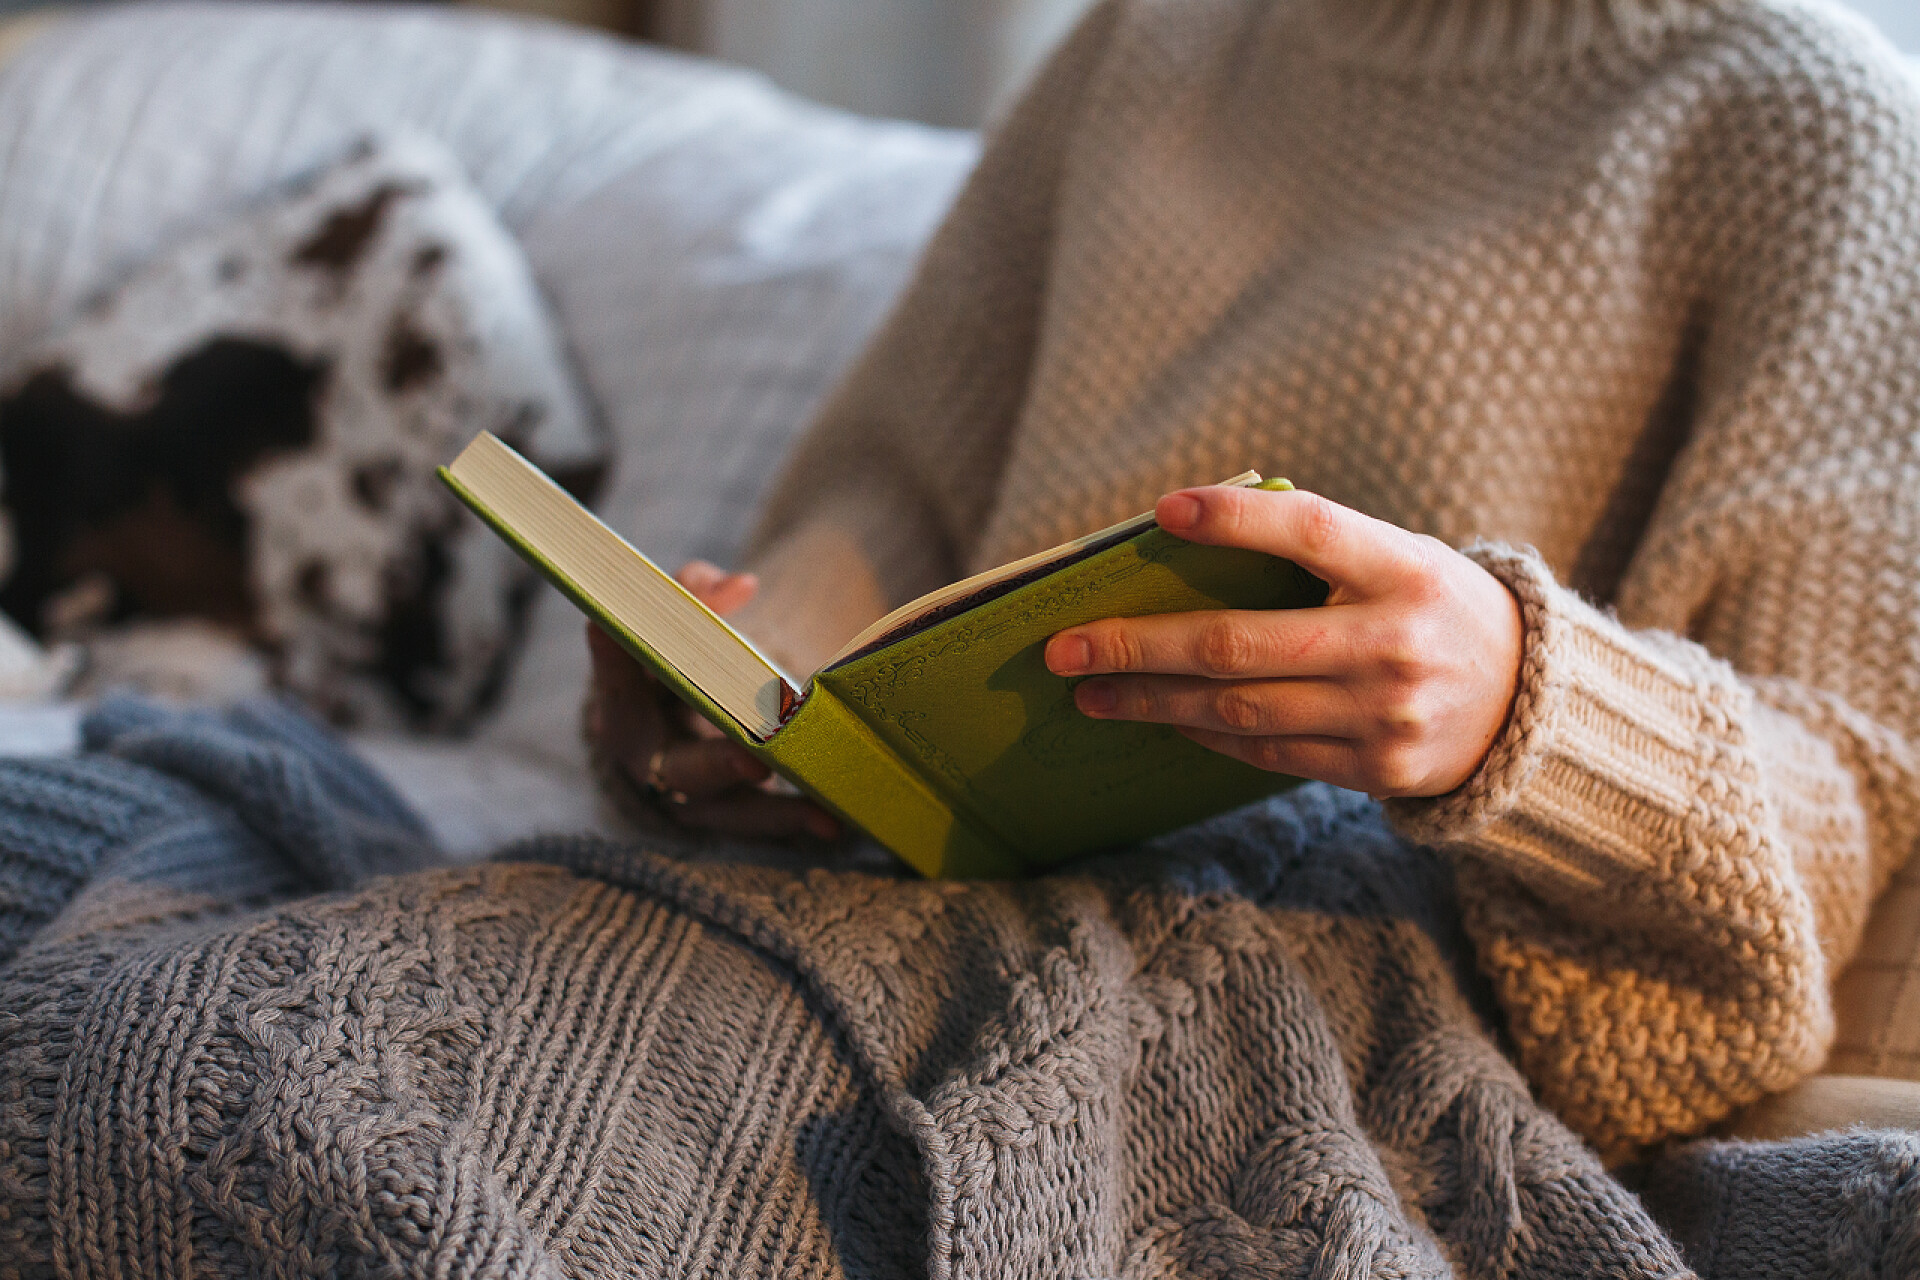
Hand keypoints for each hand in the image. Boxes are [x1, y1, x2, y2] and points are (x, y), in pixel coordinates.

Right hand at [584, 560, 838, 838]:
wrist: (668, 716)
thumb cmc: (672, 659)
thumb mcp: (671, 623)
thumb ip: (695, 595)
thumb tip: (741, 585)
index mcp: (622, 707)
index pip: (619, 684)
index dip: (616, 662)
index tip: (615, 636)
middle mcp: (650, 759)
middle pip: (680, 766)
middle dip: (717, 762)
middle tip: (752, 756)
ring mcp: (688, 795)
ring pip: (728, 808)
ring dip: (772, 811)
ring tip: (817, 809)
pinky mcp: (724, 811)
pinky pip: (759, 821)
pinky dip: (794, 820)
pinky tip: (832, 823)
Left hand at [1043, 487, 1522, 797]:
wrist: (1531, 704)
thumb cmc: (1433, 607)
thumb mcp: (1399, 558)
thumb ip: (1316, 550)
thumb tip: (1184, 543)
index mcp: (1404, 567)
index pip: (1308, 531)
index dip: (1234, 521)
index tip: (1162, 513)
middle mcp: (1394, 643)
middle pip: (1240, 645)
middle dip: (1140, 646)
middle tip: (1065, 646)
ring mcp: (1386, 715)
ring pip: (1239, 710)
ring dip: (1152, 701)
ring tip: (1090, 690)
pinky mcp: (1376, 770)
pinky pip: (1267, 752)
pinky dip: (1206, 732)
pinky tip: (1160, 716)